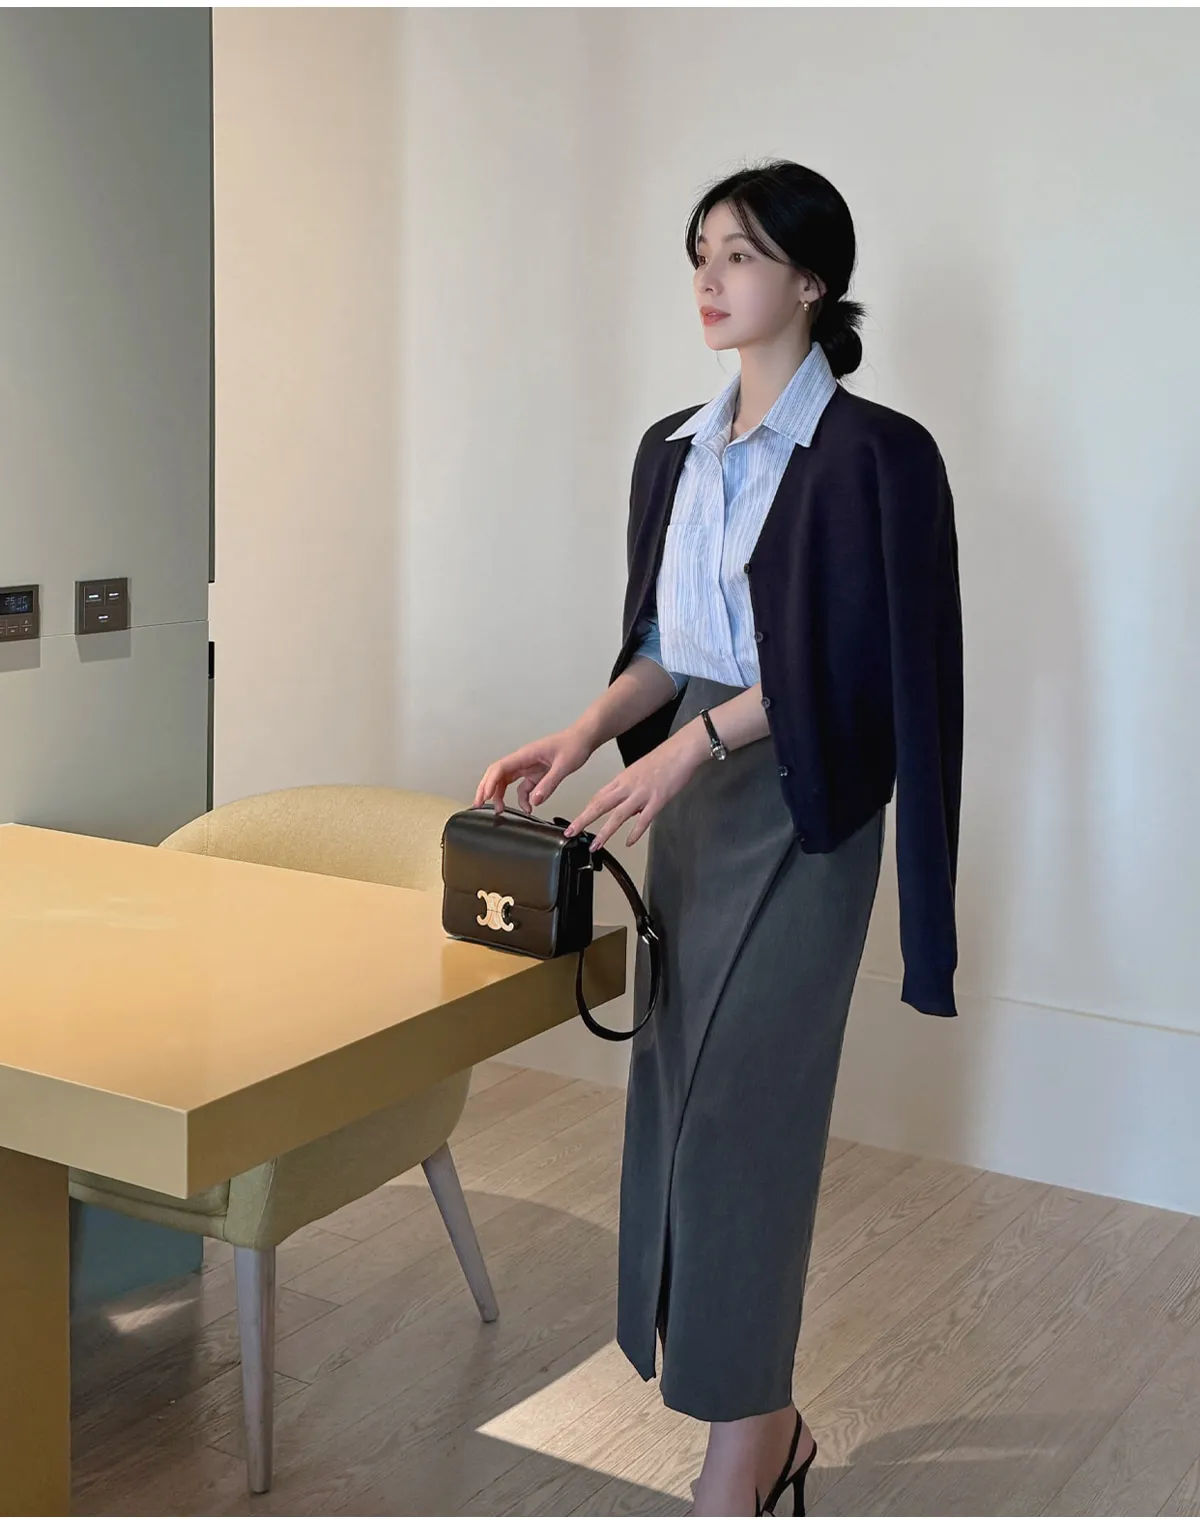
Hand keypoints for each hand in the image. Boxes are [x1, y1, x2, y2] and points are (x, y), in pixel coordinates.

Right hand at [474, 725, 593, 815]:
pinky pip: (522, 787)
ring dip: (500, 795)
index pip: (500, 768)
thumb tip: (534, 801)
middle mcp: (523, 760)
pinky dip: (522, 799)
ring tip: (499, 810)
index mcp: (526, 755)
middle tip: (479, 805)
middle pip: (497, 774)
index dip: (489, 783)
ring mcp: (528, 766)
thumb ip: (549, 784)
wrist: (584, 739)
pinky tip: (528, 808)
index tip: (484, 797)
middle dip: (486, 789)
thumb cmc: (574, 746)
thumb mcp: (563, 766)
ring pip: (506, 781)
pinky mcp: (535, 773)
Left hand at [564, 723, 706, 850]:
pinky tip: (629, 842)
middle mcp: (627, 787)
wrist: (680, 750)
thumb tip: (628, 810)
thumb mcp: (639, 772)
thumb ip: (630, 791)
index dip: (586, 810)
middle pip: (600, 805)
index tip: (575, 822)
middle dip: (583, 820)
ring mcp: (642, 794)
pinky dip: (635, 833)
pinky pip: (643, 820)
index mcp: (622, 779)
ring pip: (618, 816)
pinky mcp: (657, 800)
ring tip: (595, 845)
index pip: (598, 797)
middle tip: (570, 832)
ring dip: (604, 832)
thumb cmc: (662, 759)